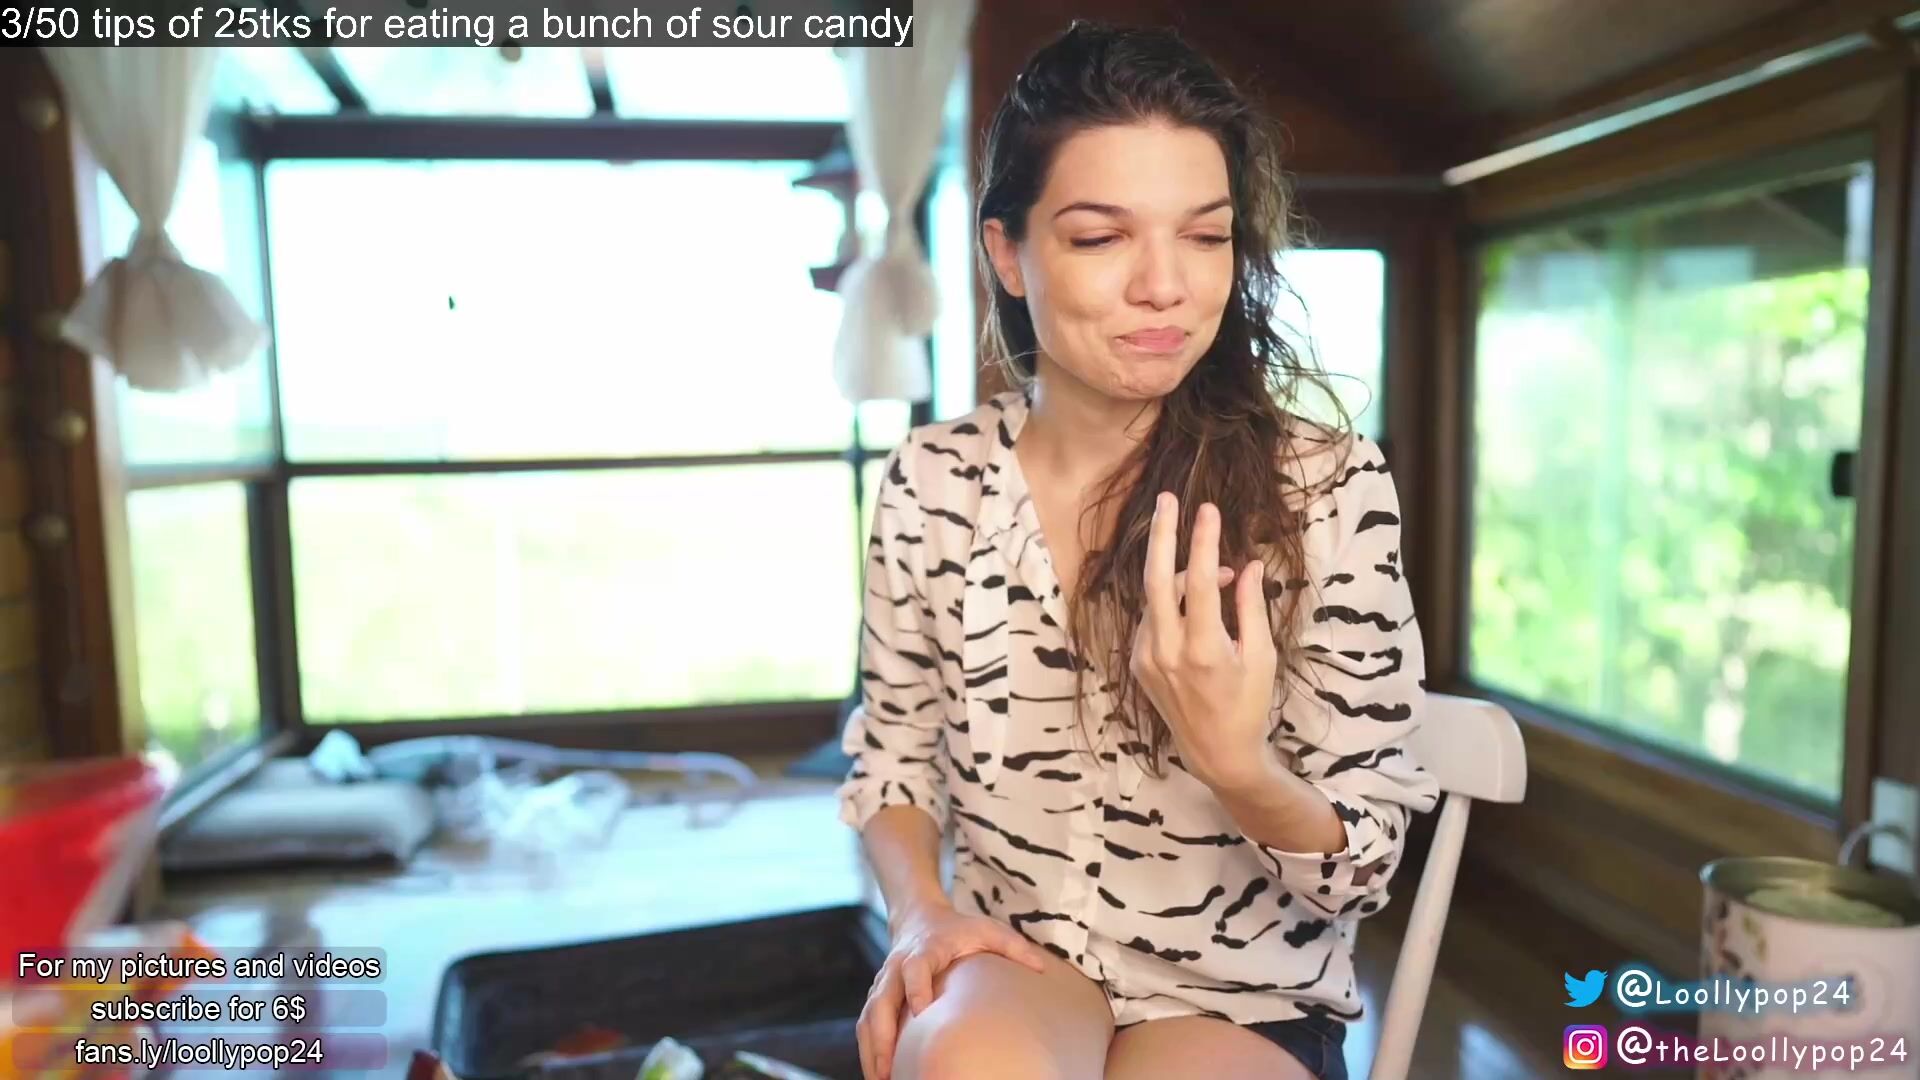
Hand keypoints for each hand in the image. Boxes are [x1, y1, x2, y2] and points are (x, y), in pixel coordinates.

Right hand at [857, 904, 1050, 1079]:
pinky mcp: (877, 995)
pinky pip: (865, 1024)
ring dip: (871, 1050)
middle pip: (880, 1000)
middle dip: (882, 1035)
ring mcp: (883, 982)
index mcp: (925, 949)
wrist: (917, 917)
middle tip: (890, 1069)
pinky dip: (868, 1049)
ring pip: (868, 1017)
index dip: (916, 987)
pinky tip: (878, 1074)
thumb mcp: (987, 929)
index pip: (915, 968)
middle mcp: (897, 966)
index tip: (919, 1009)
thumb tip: (1041, 967)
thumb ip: (1013, 946)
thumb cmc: (957, 928)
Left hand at [1129, 493, 1278, 792]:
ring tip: (1219, 573)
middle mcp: (1167, 652)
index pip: (1200, 583)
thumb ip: (1251, 608)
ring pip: (1156, 596)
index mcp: (1203, 650)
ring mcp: (1147, 657)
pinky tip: (1199, 604)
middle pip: (1156, 578)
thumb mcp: (1261, 657)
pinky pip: (1153, 616)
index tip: (1208, 509)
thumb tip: (1248, 565)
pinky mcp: (1138, 662)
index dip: (1204, 542)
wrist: (1214, 752)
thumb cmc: (1247, 704)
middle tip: (1168, 499)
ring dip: (1183, 574)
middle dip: (1163, 535)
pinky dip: (1173, 600)